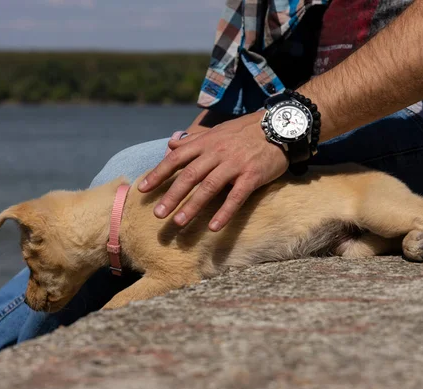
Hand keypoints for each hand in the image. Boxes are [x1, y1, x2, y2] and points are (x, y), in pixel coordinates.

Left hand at [138, 110, 288, 231]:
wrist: (280, 127)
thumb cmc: (246, 131)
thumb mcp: (217, 131)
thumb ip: (194, 139)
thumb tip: (170, 144)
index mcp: (206, 142)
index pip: (177, 158)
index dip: (158, 174)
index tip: (142, 189)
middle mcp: (217, 153)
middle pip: (189, 176)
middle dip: (171, 195)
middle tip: (158, 214)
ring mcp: (235, 165)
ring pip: (209, 187)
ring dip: (192, 206)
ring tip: (178, 222)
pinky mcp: (252, 176)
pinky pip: (236, 197)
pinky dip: (224, 212)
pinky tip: (214, 227)